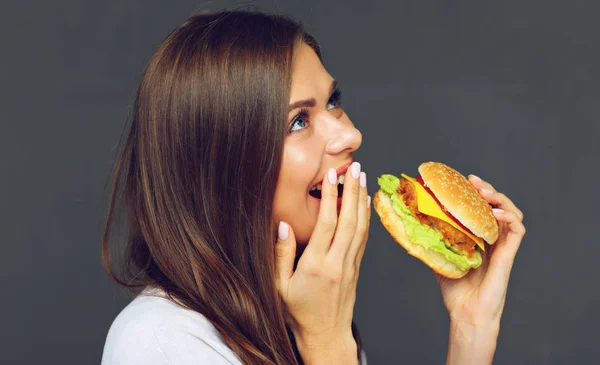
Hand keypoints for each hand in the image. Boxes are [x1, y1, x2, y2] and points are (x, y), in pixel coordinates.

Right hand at [275, 162, 369, 363]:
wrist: (325, 335)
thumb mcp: (279, 286)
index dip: (330, 197)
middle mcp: (337, 262)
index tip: (331, 175)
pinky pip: (364, 238)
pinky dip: (366, 218)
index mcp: (316, 265)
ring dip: (362, 200)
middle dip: (352, 190)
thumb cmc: (298, 312)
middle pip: (349, 220)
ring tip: (363, 177)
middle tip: (354, 167)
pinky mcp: (356, 268)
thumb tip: (282, 225)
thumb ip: (281, 254)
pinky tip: (366, 203)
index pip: (327, 224)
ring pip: (360, 227)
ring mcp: (350, 265)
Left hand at [435, 174, 525, 330]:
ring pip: (512, 213)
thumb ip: (432, 242)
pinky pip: (517, 230)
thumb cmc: (455, 290)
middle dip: (488, 190)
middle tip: (474, 182)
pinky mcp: (508, 255)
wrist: (465, 313)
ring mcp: (502, 247)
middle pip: (498, 206)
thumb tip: (411, 226)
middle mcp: (492, 240)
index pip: (483, 208)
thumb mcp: (439, 258)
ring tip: (486, 194)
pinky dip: (509, 217)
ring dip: (501, 199)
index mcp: (479, 238)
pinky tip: (495, 213)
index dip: (478, 192)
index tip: (465, 180)